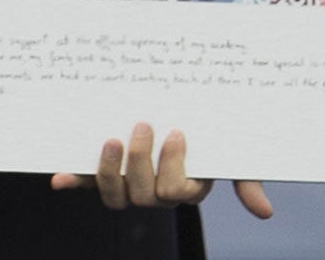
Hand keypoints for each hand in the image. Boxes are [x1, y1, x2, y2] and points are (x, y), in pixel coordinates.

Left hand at [50, 123, 273, 219]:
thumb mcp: (227, 153)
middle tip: (143, 124)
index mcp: (184, 189)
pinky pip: (86, 183)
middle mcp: (154, 192)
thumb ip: (245, 179)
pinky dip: (73, 181)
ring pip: (115, 196)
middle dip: (141, 161)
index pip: (175, 193)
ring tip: (111, 139)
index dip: (173, 167)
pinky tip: (59, 178)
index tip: (176, 132)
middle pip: (143, 195)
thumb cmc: (206, 133)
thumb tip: (266, 214)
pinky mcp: (102, 170)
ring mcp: (126, 182)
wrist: (173, 110)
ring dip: (109, 171)